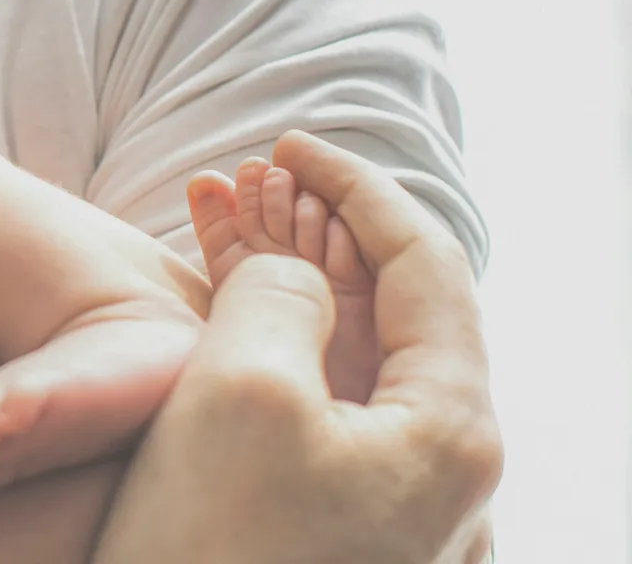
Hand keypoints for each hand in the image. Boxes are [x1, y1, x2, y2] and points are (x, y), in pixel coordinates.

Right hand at [92, 132, 502, 563]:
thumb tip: (292, 272)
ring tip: (222, 227)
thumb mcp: (241, 390)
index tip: (289, 143)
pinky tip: (222, 320)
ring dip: (291, 287)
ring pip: (351, 364)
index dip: (357, 188)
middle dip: (320, 232)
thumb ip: (278, 297)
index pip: (427, 267)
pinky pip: (318, 415)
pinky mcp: (335, 537)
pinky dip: (272, 349)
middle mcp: (442, 476)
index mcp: (452, 432)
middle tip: (248, 184)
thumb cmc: (215, 550)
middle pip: (395, 314)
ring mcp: (392, 514)